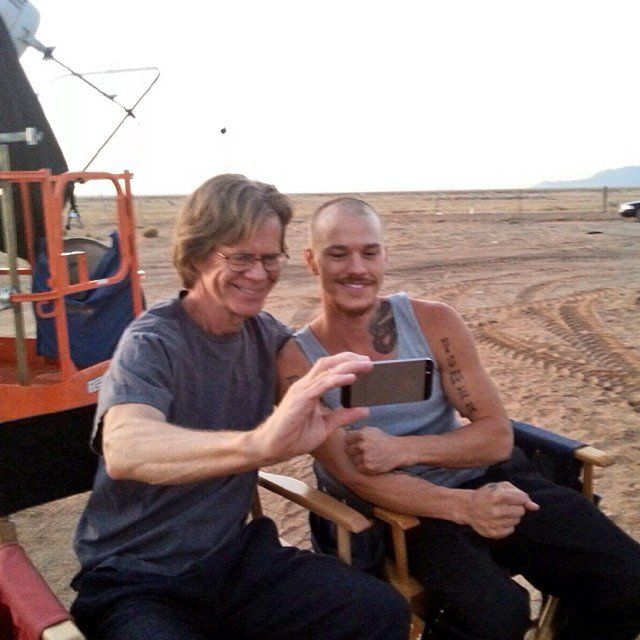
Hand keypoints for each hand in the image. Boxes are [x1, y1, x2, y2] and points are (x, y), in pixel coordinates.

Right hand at [255, 352, 372, 463]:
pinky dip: (337, 379)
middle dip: (349, 359)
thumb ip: (343, 416)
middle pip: (328, 363)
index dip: (346, 363)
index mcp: (310, 389)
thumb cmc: (294, 437)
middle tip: (368, 360)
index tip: (364, 363)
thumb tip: (364, 410)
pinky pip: (321, 385)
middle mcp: (305, 386)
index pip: (328, 368)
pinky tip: (351, 378)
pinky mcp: (300, 399)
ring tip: (365, 365)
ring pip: (327, 371)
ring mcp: (301, 391)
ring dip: (348, 366)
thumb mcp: (326, 426)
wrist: (274, 447)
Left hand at [344, 426, 406, 473]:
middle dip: (353, 451)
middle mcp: (362, 445)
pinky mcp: (369, 467)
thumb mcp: (371, 430)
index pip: (347, 440)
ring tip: (369, 456)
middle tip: (363, 451)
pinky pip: (359, 468)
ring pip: (353, 460)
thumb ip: (357, 431)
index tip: (357, 443)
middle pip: (348, 450)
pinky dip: (363, 466)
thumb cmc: (382, 439)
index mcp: (361, 434)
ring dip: (358, 459)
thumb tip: (342, 431)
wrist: (398, 450)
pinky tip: (371, 461)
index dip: (351, 442)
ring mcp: (365, 457)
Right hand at [464, 481, 539, 538]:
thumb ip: (519, 494)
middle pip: (521, 511)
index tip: (514, 498)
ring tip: (500, 512)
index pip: (521, 499)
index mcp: (496, 496)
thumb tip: (535, 507)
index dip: (520, 498)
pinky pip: (511, 530)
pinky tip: (498, 520)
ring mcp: (494, 524)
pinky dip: (507, 525)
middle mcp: (495, 511)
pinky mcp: (494, 533)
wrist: (468, 508)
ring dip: (511, 516)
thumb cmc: (487, 495)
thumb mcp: (500, 487)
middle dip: (516, 507)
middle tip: (505, 505)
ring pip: (517, 521)